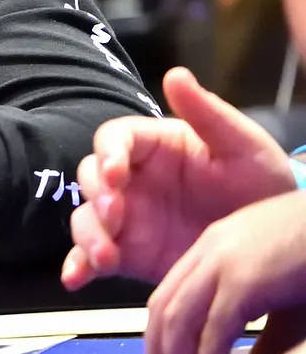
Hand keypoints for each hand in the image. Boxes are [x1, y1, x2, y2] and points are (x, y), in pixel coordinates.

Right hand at [62, 67, 293, 291]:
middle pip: (91, 179)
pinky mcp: (127, 253)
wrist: (276, 242)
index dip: (108, 153)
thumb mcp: (243, 145)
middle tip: (115, 216)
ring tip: (105, 256)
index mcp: (155, 147)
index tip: (118, 172)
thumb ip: (208, 113)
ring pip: (86, 219)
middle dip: (96, 197)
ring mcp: (127, 218)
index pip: (114, 139)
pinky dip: (79, 267)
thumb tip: (175, 74)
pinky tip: (77, 278)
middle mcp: (133, 180)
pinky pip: (92, 258)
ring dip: (87, 235)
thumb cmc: (260, 184)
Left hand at [142, 191, 305, 353]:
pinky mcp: (245, 280)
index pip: (166, 299)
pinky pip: (214, 330)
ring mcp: (223, 262)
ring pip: (178, 323)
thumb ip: (259, 320)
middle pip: (162, 312)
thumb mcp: (282, 286)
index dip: (158, 343)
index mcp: (212, 247)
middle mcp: (208, 251)